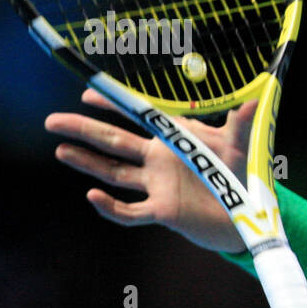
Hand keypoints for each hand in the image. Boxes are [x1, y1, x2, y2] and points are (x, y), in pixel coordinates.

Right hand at [44, 88, 254, 252]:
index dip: (112, 105)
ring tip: (60, 151)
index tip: (87, 93)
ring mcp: (158, 185)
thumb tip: (255, 98)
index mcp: (173, 138)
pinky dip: (111, 207)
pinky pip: (131, 212)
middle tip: (51, 120)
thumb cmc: (240, 174)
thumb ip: (241, 123)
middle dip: (84, 130)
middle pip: (114, 142)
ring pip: (114, 173)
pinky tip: (92, 197)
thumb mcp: (239, 146)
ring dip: (87, 163)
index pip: (138, 117)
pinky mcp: (162, 211)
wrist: (246, 214)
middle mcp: (159, 160)